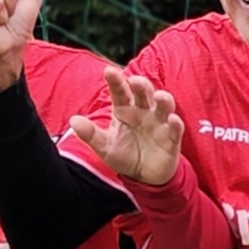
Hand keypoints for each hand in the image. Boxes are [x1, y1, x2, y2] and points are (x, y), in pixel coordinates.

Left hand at [67, 67, 184, 187]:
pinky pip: (175, 128)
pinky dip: (175, 123)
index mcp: (124, 109)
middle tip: (135, 81)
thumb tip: (73, 120)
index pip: (119, 91)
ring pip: (163, 106)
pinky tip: (172, 120)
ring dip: (163, 99)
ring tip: (159, 96)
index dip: (115, 81)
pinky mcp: (171, 137)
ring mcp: (159, 122)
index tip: (109, 71)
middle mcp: (143, 111)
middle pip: (144, 93)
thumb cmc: (124, 155)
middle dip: (141, 85)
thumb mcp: (105, 146)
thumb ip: (91, 134)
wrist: (143, 177)